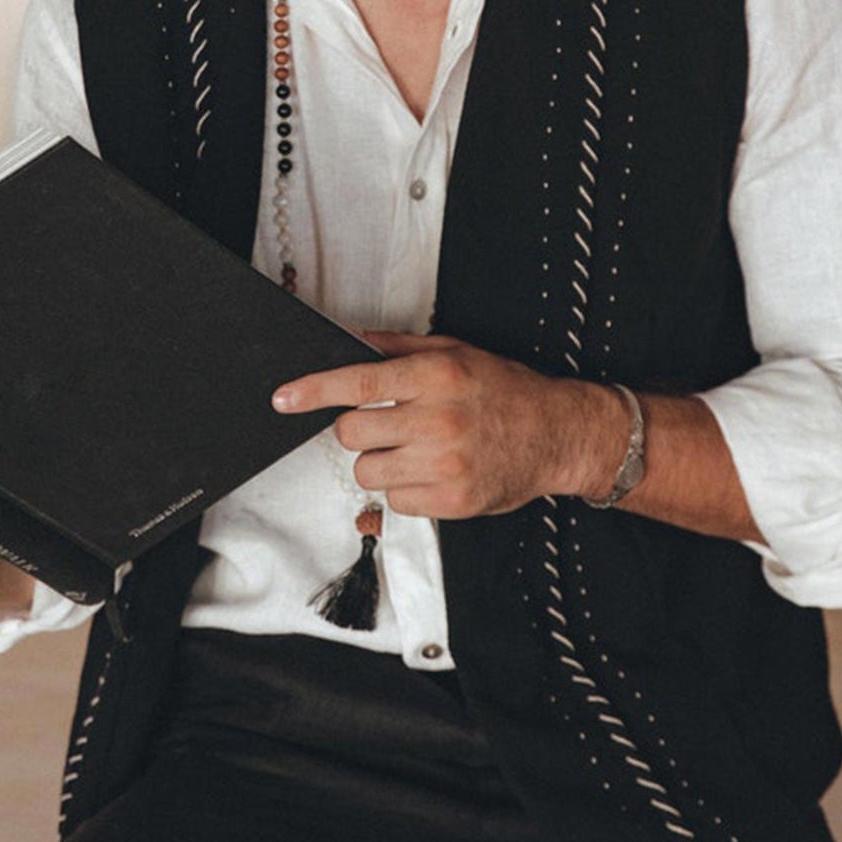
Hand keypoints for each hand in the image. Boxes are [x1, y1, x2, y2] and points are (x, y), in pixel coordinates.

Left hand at [273, 333, 621, 518]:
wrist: (558, 435)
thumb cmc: (506, 390)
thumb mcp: (457, 352)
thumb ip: (401, 347)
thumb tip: (354, 339)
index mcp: (436, 377)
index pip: (359, 382)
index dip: (314, 390)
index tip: (284, 397)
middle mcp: (438, 420)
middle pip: (352, 434)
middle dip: (358, 431)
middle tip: (386, 426)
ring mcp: (444, 464)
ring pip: (368, 472)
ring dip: (380, 463)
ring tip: (414, 450)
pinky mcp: (452, 501)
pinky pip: (395, 503)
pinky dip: (405, 490)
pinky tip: (432, 472)